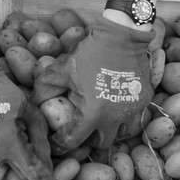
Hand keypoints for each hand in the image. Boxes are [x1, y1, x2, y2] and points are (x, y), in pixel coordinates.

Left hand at [42, 16, 153, 154]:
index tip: (55, 142)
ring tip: (102, 121)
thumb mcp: (62, 69)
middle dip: (90, 142)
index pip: (73, 141)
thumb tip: (35, 103)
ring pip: (123, 132)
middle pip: (102, 144)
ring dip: (111, 130)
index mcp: (93, 114)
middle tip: (82, 132)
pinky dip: (124, 114)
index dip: (60, 144)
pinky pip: (134, 114)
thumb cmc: (89, 52)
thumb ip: (45, 89)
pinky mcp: (144, 100)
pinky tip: (116, 103)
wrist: (122, 35)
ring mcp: (132, 110)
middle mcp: (115, 118)